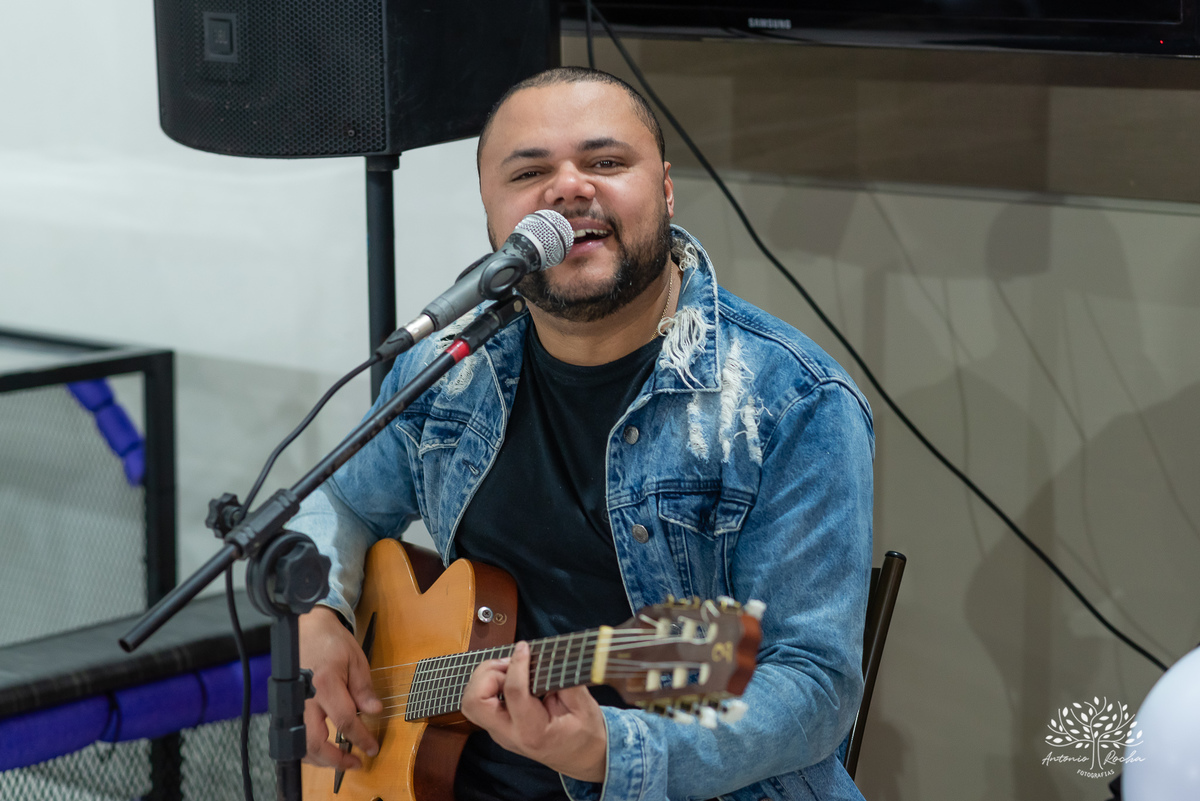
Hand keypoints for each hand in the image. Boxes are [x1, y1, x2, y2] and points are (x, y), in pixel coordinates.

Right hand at [299, 605, 381, 769]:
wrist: (306, 628)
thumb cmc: (332, 641)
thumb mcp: (356, 659)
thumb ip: (363, 688)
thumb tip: (374, 711)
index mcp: (325, 683)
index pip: (344, 721)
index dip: (361, 738)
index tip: (372, 748)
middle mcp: (305, 698)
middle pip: (315, 741)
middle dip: (335, 760)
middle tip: (355, 763)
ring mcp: (292, 703)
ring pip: (300, 744)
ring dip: (320, 759)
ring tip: (340, 760)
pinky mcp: (287, 706)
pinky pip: (295, 735)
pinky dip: (308, 749)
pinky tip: (323, 749)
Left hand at [460, 641, 606, 782]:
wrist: (580, 758)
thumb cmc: (584, 734)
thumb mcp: (585, 707)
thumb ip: (567, 681)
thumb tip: (551, 656)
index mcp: (533, 732)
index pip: (513, 693)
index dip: (517, 665)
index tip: (525, 648)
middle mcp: (509, 734)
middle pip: (475, 703)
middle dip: (487, 675)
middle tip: (510, 664)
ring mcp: (500, 732)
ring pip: (470, 702)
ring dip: (484, 678)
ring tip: (509, 668)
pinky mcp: (497, 726)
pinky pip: (479, 701)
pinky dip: (488, 683)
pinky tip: (509, 677)